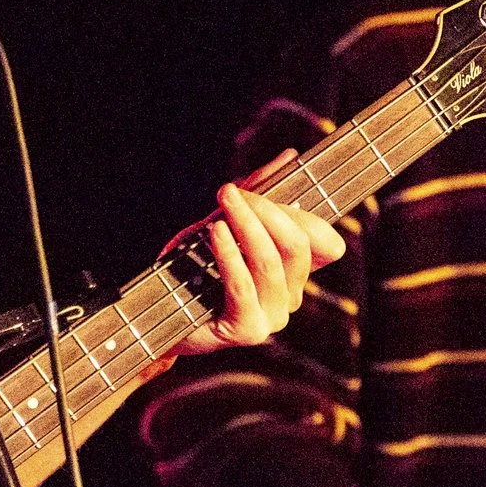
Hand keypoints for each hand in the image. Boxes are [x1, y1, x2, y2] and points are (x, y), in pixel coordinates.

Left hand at [174, 155, 345, 354]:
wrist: (158, 314)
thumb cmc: (192, 269)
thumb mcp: (222, 225)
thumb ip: (257, 194)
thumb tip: (289, 156)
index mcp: (294, 275)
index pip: (327, 244)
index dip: (306, 214)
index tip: (274, 186)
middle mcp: (290, 298)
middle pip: (297, 245)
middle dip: (266, 211)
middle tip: (232, 192)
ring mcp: (273, 318)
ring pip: (270, 262)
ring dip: (246, 226)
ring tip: (223, 205)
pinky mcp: (248, 330)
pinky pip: (243, 284)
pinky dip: (229, 253)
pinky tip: (215, 232)